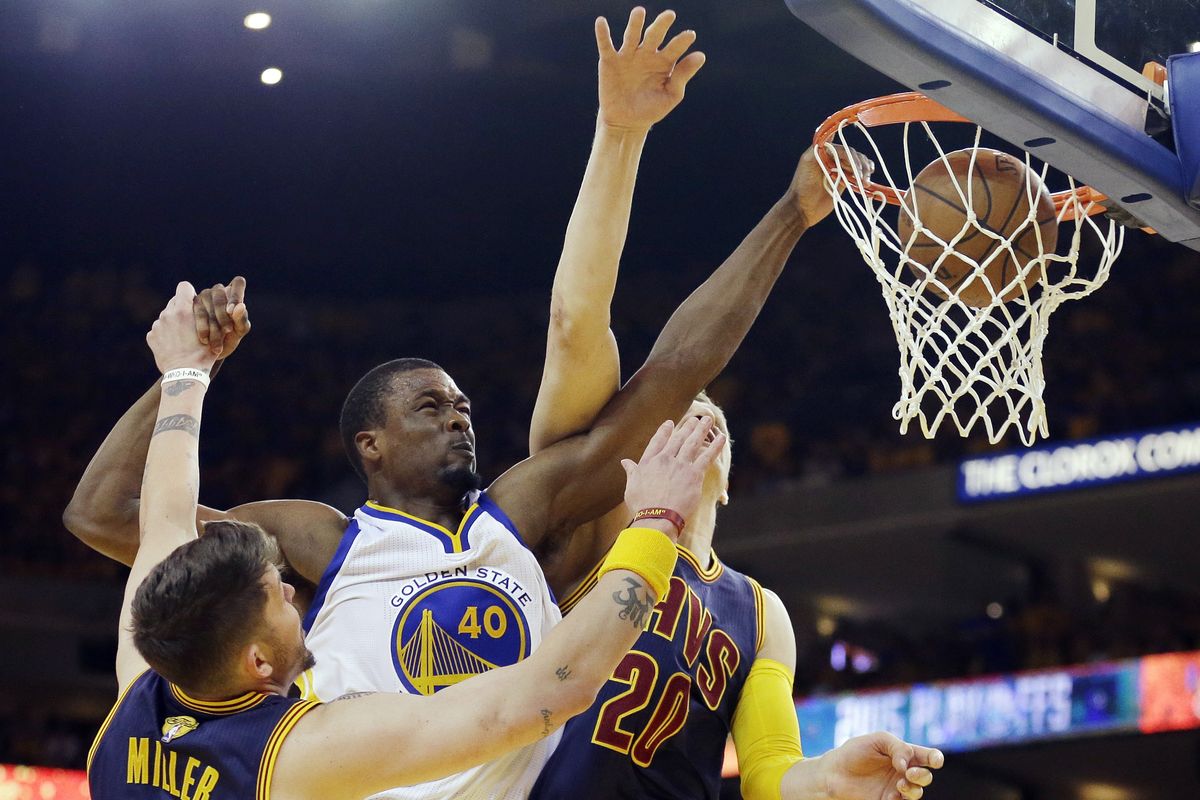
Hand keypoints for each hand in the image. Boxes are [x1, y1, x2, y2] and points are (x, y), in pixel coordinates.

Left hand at [147, 282, 220, 373]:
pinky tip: (174, 346)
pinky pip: (158, 330)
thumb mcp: (218, 332)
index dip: (190, 293)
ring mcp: (158, 325)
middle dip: (182, 309)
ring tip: (183, 338)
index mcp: (183, 309)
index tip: (194, 303)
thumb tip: (233, 306)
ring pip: (166, 317)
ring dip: (173, 323)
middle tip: (191, 323)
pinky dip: (165, 336)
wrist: (186, 373)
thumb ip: (217, 315)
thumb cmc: (204, 353)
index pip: (184, 286)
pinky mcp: (151, 336)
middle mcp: (168, 313)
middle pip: (174, 302)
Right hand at [193, 276, 250, 357]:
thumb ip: (241, 320)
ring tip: (217, 342)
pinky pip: (194, 310)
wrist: (211, 351)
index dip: (235, 294)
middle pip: (219, 293)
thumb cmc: (229, 338)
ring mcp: (203, 296)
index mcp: (234, 295)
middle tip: (227, 331)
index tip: (231, 311)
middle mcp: (218, 292)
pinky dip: (202, 326)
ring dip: (212, 322)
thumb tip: (241, 306)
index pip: (238, 283)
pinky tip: (205, 340)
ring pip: (205, 300)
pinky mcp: (191, 305)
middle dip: (223, 314)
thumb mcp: (238, 332)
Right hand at [595, 7, 705, 131]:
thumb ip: (683, 75)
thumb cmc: (651, 109)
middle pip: (654, 35)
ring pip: (632, 36)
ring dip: (635, 23)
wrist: (626, 122)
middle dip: (661, 25)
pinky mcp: (610, 61)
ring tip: (640, 11)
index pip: (675, 47)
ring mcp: (628, 55)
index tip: (690, 35)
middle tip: (670, 15)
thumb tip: (701, 55)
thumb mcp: (670, 95)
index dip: (682, 41)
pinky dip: (603, 34)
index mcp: (664, 61)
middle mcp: (646, 54)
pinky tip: (601, 22)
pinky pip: (606, 45)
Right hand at [620, 416, 724, 539]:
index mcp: (648, 462)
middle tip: (694, 419)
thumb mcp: (631, 486)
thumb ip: (631, 472)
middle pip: (678, 439)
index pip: (657, 441)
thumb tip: (625, 462)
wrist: (657, 517)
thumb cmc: (642, 506)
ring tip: (707, 420)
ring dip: (701, 429)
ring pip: (693, 443)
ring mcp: (680, 466)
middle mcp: (665, 460)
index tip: (670, 423)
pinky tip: (722, 438)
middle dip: (687, 427)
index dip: (664, 431)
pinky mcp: (694, 475)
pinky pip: (707, 457)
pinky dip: (715, 446)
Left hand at [786, 144, 873, 228]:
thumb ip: (818, 148)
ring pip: (858, 163)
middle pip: (852, 154)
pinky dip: (865, 174)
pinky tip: (867, 179)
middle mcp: (833, 157)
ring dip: (864, 170)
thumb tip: (831, 135)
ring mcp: (839, 169)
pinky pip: (859, 174)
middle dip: (859, 164)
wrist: (803, 208)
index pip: (842, 146)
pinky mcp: (845, 180)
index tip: (855, 159)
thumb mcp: (808, 162)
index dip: (850, 152)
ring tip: (865, 181)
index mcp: (823, 150)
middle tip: (861, 177)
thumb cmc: (802, 184)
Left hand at [819, 732, 942, 799]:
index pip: (928, 757)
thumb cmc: (854, 752)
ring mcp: (897, 788)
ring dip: (913, 789)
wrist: (834, 773)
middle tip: (908, 772)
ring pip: (917, 792)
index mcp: (904, 754)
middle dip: (922, 775)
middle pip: (925, 776)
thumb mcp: (877, 740)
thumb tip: (907, 765)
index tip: (934, 761)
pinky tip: (891, 795)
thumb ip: (897, 747)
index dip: (935, 758)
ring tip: (899, 785)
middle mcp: (903, 772)